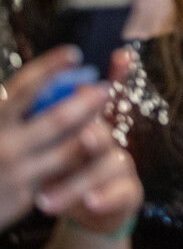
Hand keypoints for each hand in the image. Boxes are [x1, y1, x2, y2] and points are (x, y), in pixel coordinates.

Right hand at [0, 46, 110, 226]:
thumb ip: (14, 107)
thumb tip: (54, 79)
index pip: (24, 89)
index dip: (50, 68)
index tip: (73, 53)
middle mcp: (5, 145)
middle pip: (56, 118)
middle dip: (86, 101)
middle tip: (106, 87)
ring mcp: (17, 172)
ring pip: (70, 147)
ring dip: (93, 127)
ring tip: (105, 110)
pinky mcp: (28, 195)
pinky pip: (64, 170)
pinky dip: (82, 153)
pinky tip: (95, 141)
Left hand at [39, 50, 142, 233]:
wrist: (97, 205)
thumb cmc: (70, 167)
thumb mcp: (58, 141)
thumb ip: (52, 112)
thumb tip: (44, 79)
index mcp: (92, 122)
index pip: (108, 92)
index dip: (118, 74)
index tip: (120, 56)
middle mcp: (110, 139)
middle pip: (103, 132)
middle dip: (93, 132)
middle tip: (83, 136)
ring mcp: (122, 165)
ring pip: (111, 165)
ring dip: (81, 180)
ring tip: (49, 199)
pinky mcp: (130, 192)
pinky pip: (122, 193)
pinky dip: (106, 197)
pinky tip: (90, 202)